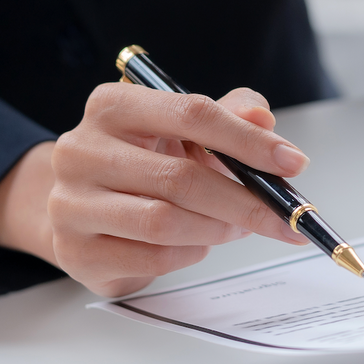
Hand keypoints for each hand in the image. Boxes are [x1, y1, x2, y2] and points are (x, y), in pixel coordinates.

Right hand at [0, 84, 309, 296]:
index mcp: (112, 105)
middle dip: (244, 201)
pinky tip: (195, 243)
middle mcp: (82, 150)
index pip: (191, 113)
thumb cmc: (141, 161)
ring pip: (165, 222)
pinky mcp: (77, 251)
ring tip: (235, 227)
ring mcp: (71, 204)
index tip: (292, 162)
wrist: (79, 205)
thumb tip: (262, 116)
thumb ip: (227, 116)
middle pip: (181, 177)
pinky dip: (189, 253)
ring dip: (216, 229)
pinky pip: (151, 258)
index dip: (248, 140)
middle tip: (282, 216)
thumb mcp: (180, 129)